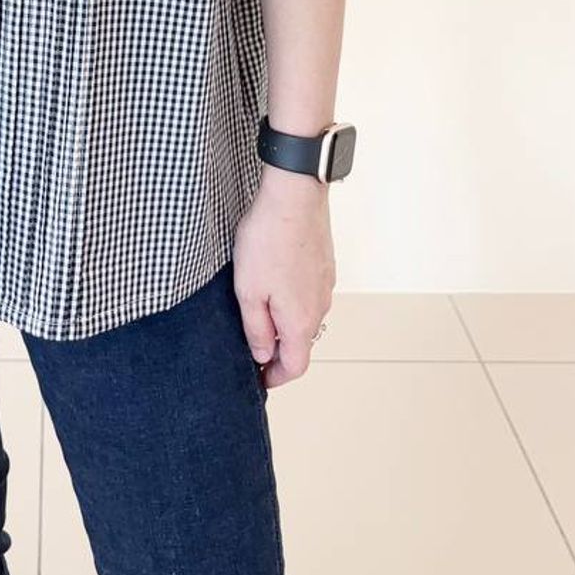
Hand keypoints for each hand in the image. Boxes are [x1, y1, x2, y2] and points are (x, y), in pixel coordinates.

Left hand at [232, 166, 335, 391]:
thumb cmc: (268, 240)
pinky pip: (308, 292)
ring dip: (285, 321)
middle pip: (301, 342)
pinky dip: (292, 298)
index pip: (295, 366)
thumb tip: (262, 354)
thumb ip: (256, 329)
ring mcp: (325, 284)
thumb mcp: (248, 291)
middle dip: (278, 349)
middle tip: (252, 343)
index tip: (259, 378)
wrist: (294, 196)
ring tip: (258, 308)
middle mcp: (320, 306)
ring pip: (305, 315)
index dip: (275, 377)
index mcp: (301, 321)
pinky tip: (272, 280)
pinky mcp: (324, 264)